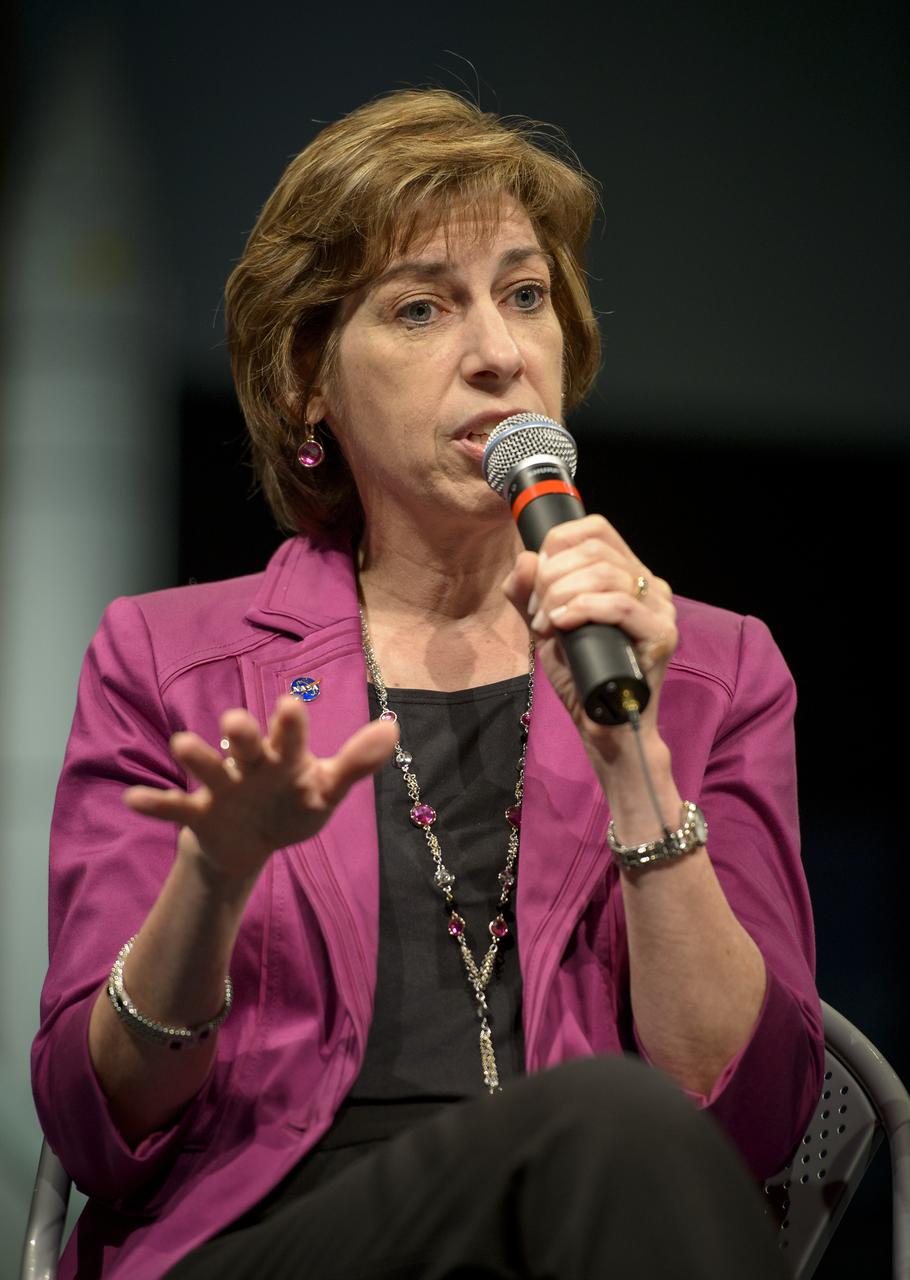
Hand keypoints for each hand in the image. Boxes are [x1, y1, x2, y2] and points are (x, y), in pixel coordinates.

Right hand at [124, 697, 397, 880]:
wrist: (253, 843)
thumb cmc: (293, 805)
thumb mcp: (325, 790)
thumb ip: (356, 763)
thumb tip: (393, 729)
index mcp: (284, 755)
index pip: (289, 735)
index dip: (289, 722)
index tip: (290, 705)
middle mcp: (250, 764)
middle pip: (244, 743)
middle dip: (240, 733)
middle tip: (235, 722)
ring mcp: (221, 786)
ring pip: (207, 767)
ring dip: (196, 755)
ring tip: (183, 745)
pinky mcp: (198, 813)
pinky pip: (174, 806)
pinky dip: (155, 804)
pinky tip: (133, 799)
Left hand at [502, 515, 676, 763]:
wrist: (604, 728)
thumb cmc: (582, 676)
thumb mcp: (545, 628)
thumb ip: (528, 595)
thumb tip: (523, 559)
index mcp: (628, 575)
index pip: (596, 529)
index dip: (557, 544)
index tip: (536, 580)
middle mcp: (650, 585)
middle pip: (595, 549)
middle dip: (552, 575)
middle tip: (537, 611)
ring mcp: (660, 609)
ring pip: (605, 573)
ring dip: (561, 594)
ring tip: (546, 624)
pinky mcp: (662, 635)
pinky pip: (620, 604)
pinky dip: (582, 608)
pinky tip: (561, 623)